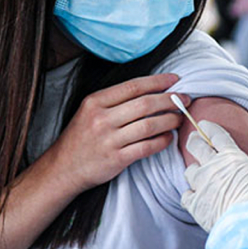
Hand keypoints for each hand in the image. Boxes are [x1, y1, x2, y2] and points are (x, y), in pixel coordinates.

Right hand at [50, 73, 186, 193]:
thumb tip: (151, 90)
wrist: (63, 168)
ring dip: (170, 120)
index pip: (133, 86)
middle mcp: (102, 119)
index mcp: (95, 102)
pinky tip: (169, 138)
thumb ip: (115, 100)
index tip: (175, 80)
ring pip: (149, 125)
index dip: (158, 81)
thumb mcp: (89, 111)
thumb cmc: (81, 137)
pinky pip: (147, 147)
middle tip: (184, 99)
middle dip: (170, 100)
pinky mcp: (116, 160)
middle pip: (145, 104)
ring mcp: (109, 140)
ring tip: (180, 118)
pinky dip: (162, 141)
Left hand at [182, 121, 247, 231]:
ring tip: (197, 175)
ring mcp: (201, 183)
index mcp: (232, 157)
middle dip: (194, 141)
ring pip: (189, 171)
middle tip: (193, 140)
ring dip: (193, 172)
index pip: (217, 135)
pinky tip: (194, 198)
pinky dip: (189, 196)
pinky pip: (185, 195)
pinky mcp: (194, 202)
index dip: (209, 128)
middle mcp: (213, 166)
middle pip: (196, 146)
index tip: (204, 125)